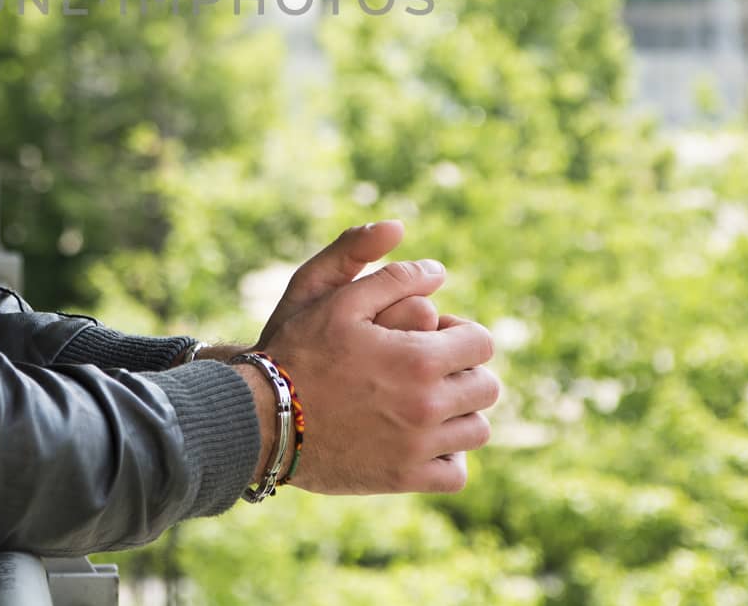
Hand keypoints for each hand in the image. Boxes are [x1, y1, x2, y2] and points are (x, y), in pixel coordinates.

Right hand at [247, 224, 498, 495]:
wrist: (262, 417)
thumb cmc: (298, 352)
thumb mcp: (337, 299)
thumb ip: (392, 276)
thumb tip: (438, 269)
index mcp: (420, 357)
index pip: (482, 343)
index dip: (461, 333)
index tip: (434, 336)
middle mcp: (428, 404)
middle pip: (486, 387)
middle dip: (463, 371)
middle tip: (427, 369)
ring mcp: (418, 447)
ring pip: (476, 430)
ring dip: (459, 413)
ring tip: (424, 402)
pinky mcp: (404, 479)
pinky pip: (455, 474)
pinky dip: (448, 457)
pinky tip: (421, 439)